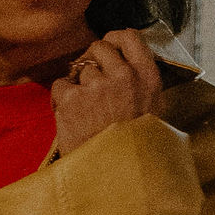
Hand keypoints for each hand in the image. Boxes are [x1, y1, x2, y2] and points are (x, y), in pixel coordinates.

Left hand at [49, 29, 166, 156]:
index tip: (108, 46)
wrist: (115, 177)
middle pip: (99, 47)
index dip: (114, 39)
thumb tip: (125, 62)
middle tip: (90, 81)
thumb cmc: (134, 148)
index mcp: (147, 78)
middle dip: (91, 61)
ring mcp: (97, 86)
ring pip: (80, 68)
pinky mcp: (73, 98)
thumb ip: (141, 84)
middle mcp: (124, 76)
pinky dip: (61, 99)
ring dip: (78, 85)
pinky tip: (71, 117)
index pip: (130, 37)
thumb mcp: (153, 112)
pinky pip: (61, 84)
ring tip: (85, 111)